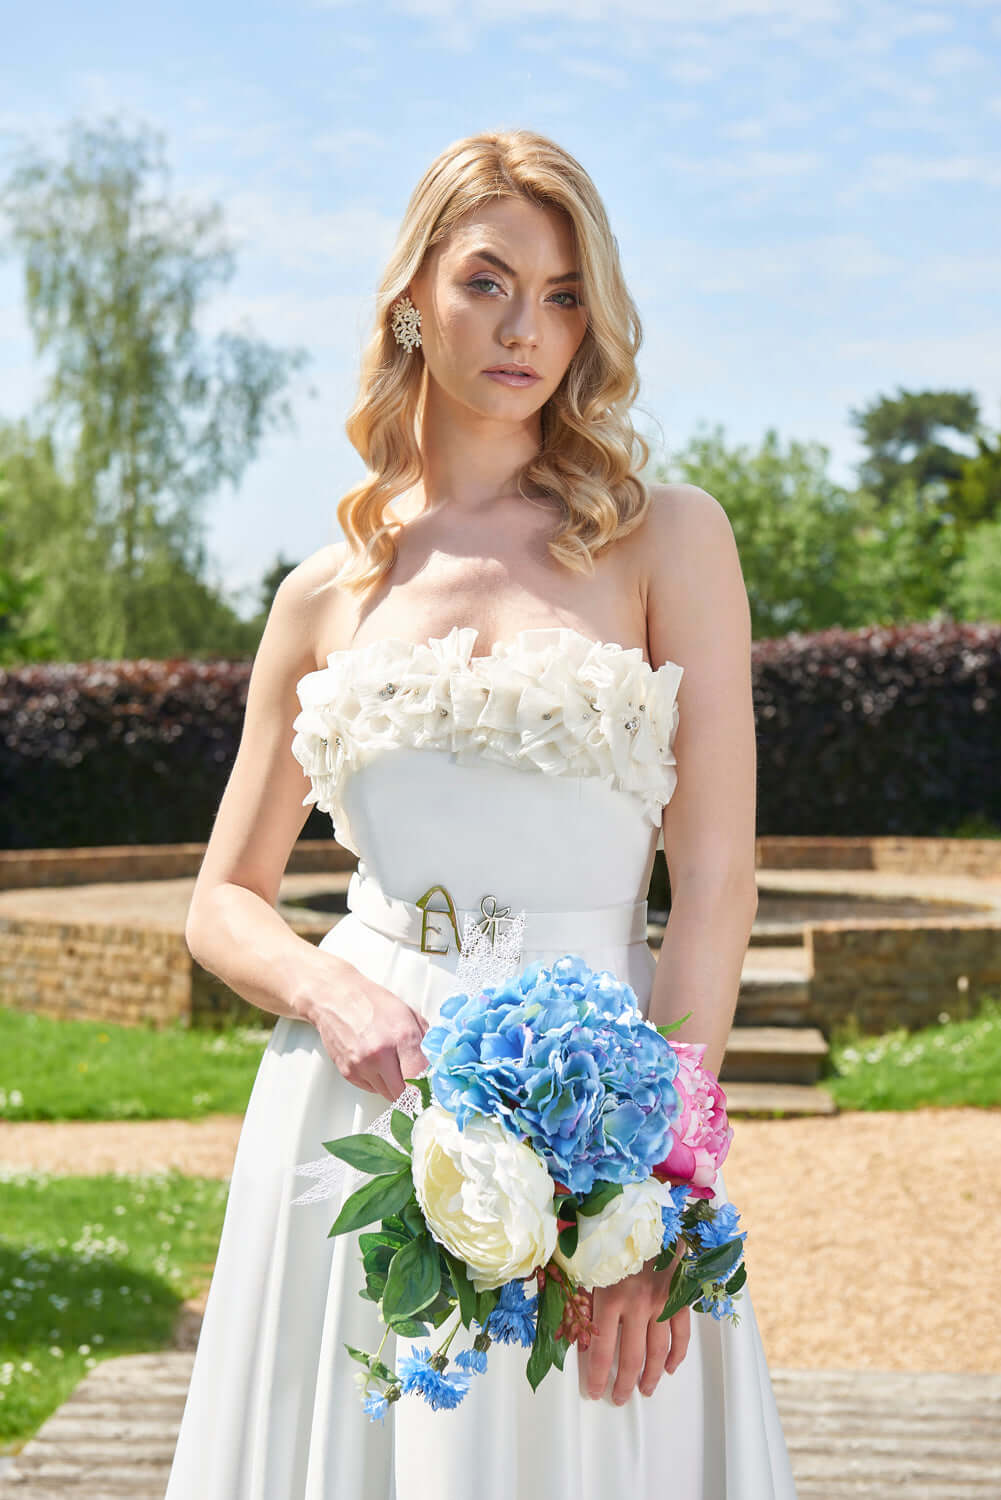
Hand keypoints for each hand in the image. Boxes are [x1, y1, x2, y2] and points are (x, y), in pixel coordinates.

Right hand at [295, 958, 429, 1102]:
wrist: (335, 997)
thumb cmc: (372, 1002)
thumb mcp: (408, 1013)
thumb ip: (425, 1040)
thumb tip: (437, 1064)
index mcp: (402, 1036)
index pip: (421, 1079)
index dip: (428, 1087)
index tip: (431, 1088)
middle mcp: (381, 1054)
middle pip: (405, 1094)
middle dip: (413, 1091)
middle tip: (415, 1080)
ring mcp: (362, 1066)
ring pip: (388, 1095)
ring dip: (395, 1087)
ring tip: (393, 1065)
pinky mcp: (348, 1073)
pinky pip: (372, 1090)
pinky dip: (378, 1083)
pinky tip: (376, 1064)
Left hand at [577, 1249, 691, 1403]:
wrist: (648, 1211)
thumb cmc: (610, 1235)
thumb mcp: (589, 1264)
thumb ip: (581, 1296)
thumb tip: (572, 1329)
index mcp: (610, 1297)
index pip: (602, 1350)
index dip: (597, 1376)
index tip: (594, 1392)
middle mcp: (637, 1304)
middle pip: (632, 1357)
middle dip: (624, 1383)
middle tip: (618, 1398)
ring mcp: (662, 1302)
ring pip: (658, 1351)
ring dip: (651, 1376)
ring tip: (644, 1391)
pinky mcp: (679, 1296)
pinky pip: (681, 1332)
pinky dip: (677, 1354)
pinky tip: (669, 1368)